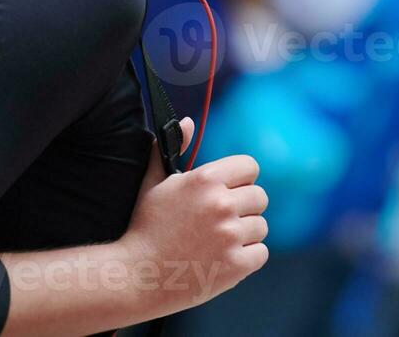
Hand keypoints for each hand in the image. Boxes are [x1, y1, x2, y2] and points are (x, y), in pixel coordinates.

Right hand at [124, 118, 268, 312]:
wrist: (137, 276)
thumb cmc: (146, 228)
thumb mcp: (154, 183)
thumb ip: (172, 148)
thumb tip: (188, 121)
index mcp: (205, 179)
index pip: (250, 167)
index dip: (241, 179)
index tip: (229, 192)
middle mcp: (221, 204)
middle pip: (260, 197)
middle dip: (244, 208)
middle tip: (220, 222)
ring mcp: (229, 235)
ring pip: (261, 227)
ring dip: (245, 235)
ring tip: (217, 242)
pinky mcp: (235, 265)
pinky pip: (261, 253)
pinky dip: (247, 258)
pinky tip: (222, 259)